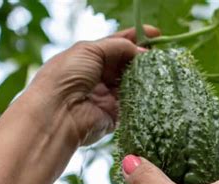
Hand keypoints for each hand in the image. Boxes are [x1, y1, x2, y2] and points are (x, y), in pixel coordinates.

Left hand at [28, 26, 159, 145]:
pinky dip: (143, 95)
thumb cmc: (66, 76)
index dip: (135, 39)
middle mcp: (99, 76)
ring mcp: (108, 96)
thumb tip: (141, 52)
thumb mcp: (89, 50)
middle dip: (142, 58)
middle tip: (159, 54)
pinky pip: (134, 103)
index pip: (117, 45)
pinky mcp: (115, 114)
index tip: (155, 35)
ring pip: (133, 82)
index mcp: (89, 58)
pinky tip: (154, 86)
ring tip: (159, 69)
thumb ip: (118, 46)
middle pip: (126, 63)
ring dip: (144, 75)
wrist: (58, 112)